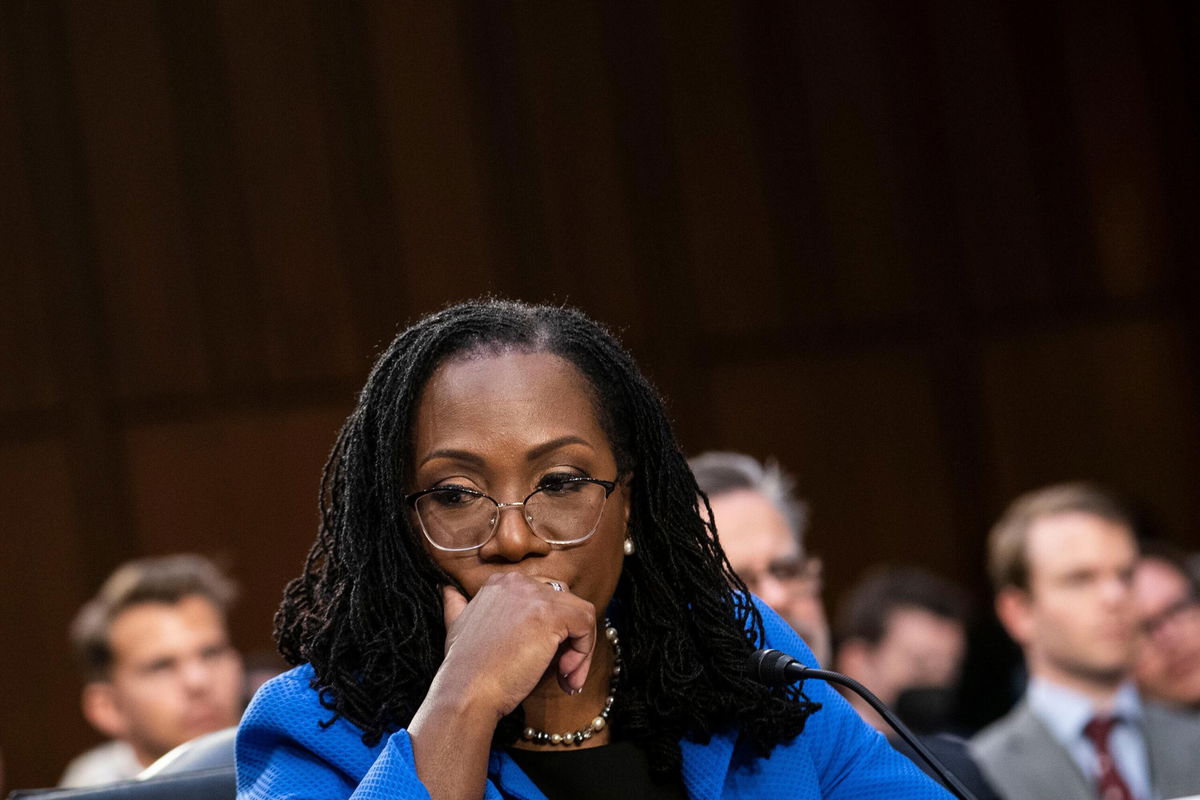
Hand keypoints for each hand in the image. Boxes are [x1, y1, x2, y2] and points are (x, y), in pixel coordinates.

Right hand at [437, 572, 597, 717]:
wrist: (466, 692)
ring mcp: (534, 595)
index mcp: (500, 583)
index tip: (546, 659)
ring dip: (581, 648)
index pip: (545, 596)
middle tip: (562, 671)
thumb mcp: (456, 627)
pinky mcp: (550, 615)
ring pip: (580, 613)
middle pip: (565, 603)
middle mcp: (518, 582)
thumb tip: (448, 590)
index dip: (552, 629)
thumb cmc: (465, 670)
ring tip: (567, 676)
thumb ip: (457, 606)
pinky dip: (584, 652)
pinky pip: (587, 624)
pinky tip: (566, 675)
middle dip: (569, 638)